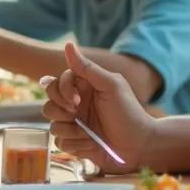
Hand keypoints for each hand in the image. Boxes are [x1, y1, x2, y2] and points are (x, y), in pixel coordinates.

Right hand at [41, 43, 155, 173]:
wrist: (140, 146)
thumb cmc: (129, 113)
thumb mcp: (111, 86)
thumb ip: (87, 68)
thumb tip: (67, 44)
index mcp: (82, 89)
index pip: (54, 83)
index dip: (61, 92)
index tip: (76, 102)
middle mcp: (75, 106)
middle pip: (49, 104)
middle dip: (60, 111)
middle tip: (77, 115)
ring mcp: (74, 125)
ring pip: (52, 126)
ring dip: (70, 131)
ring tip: (88, 134)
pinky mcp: (75, 143)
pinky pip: (59, 144)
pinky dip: (76, 146)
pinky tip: (91, 145)